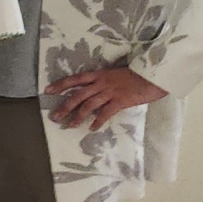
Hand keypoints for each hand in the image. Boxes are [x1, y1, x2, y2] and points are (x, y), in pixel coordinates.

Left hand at [47, 65, 166, 129]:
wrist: (155, 73)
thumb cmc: (138, 73)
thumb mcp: (117, 74)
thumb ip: (105, 81)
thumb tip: (96, 91)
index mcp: (100, 74)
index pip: (76, 79)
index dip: (61, 84)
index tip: (47, 90)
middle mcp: (102, 83)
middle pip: (78, 95)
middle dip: (64, 106)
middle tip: (54, 116)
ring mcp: (111, 92)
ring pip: (88, 105)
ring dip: (78, 116)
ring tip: (70, 125)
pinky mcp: (121, 101)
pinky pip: (106, 113)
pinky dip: (98, 121)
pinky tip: (93, 128)